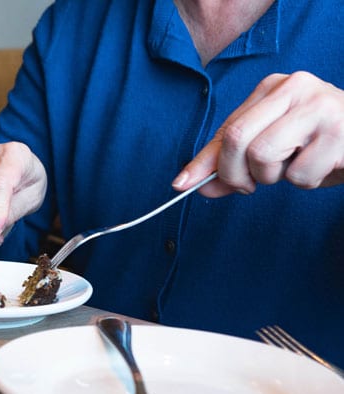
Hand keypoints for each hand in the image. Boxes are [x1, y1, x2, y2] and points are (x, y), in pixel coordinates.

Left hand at [173, 72, 343, 196]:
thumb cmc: (318, 143)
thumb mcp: (272, 148)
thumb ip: (231, 164)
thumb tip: (188, 184)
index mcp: (273, 88)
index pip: (226, 128)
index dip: (204, 162)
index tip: (184, 185)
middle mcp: (295, 88)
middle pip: (237, 139)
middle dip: (234, 174)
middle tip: (250, 185)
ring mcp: (318, 107)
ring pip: (262, 156)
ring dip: (272, 177)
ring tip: (296, 166)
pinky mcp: (339, 132)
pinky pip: (298, 174)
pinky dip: (305, 182)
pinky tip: (323, 165)